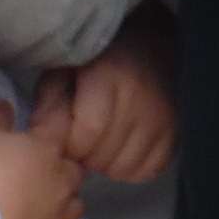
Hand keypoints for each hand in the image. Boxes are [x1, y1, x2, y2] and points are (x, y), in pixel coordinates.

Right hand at [0, 95, 86, 218]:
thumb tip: (6, 105)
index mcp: (48, 151)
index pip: (61, 136)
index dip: (48, 137)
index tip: (34, 140)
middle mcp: (61, 184)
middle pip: (75, 174)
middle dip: (62, 172)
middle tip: (36, 173)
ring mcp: (56, 218)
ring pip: (75, 208)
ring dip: (63, 204)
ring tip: (41, 203)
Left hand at [57, 14, 181, 183]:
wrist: (154, 46)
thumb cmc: (102, 59)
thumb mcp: (66, 68)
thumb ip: (50, 100)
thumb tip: (41, 135)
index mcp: (111, 78)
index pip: (87, 131)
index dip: (70, 145)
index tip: (65, 140)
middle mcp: (141, 101)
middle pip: (103, 155)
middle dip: (85, 156)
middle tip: (82, 143)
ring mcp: (163, 120)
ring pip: (124, 169)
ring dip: (107, 164)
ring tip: (102, 146)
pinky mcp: (177, 135)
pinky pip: (148, 171)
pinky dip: (131, 168)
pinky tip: (123, 151)